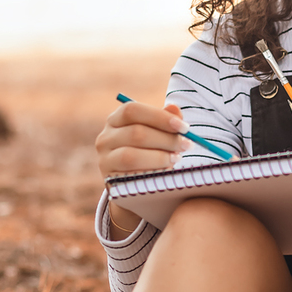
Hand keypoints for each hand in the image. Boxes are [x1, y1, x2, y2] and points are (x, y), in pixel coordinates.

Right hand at [96, 99, 187, 238]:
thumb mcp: (158, 134)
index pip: (132, 110)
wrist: (137, 183)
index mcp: (115, 120)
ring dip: (159, 157)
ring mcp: (105, 160)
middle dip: (166, 139)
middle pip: (135, 133)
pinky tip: (165, 172)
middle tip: (186, 145)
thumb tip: (173, 108)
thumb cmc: (150, 151)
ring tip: (176, 159)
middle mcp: (105, 138)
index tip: (184, 127)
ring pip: (131, 156)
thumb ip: (166, 121)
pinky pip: (131, 176)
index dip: (160, 117)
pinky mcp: (109, 181)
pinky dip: (152, 173)